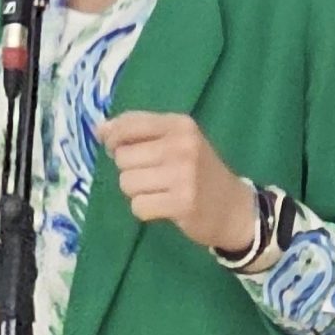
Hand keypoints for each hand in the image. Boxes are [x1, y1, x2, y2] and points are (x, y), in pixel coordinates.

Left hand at [96, 111, 254, 251]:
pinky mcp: (181, 203)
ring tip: (159, 192)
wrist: (235, 209)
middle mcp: (182, 145)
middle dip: (129, 170)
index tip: (117, 149)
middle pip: (123, 157)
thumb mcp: (178, 141)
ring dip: (137, 192)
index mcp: (180, 124)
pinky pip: (138, 206)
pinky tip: (163, 207)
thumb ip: (140, 132)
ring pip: (127, 183)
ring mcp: (183, 175)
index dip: (114, 139)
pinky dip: (145, 210)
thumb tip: (99, 130)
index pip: (129, 124)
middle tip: (152, 177)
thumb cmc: (200, 172)